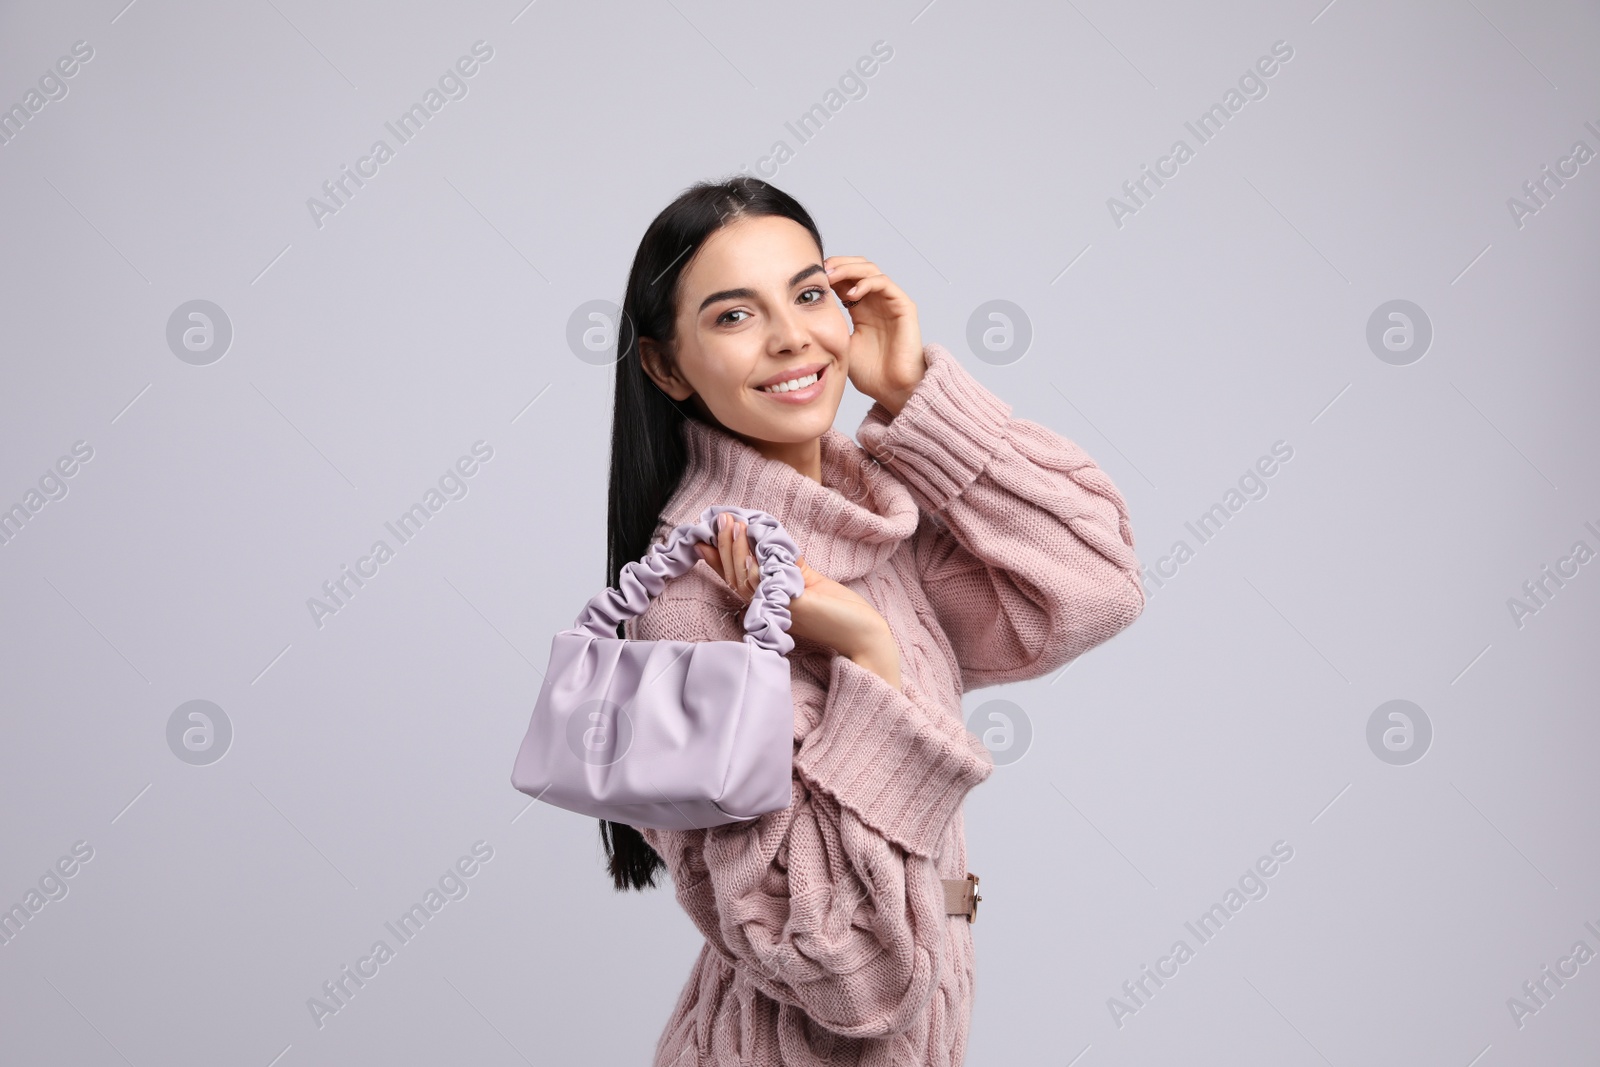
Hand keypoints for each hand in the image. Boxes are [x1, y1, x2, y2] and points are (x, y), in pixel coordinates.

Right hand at [693, 516, 900, 685]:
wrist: (861, 631)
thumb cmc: (837, 608)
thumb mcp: (804, 578)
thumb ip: (783, 563)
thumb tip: (766, 537)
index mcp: (767, 600)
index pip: (736, 577)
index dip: (718, 558)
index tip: (704, 535)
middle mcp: (767, 606)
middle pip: (734, 575)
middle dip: (724, 545)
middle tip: (721, 519)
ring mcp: (776, 607)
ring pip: (744, 576)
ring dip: (735, 548)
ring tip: (733, 523)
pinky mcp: (790, 605)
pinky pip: (763, 581)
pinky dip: (752, 560)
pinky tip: (750, 542)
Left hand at [824, 256, 925, 416]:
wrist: (892, 389)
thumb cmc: (870, 373)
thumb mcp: (839, 345)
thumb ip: (827, 327)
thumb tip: (801, 315)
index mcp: (861, 308)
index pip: (845, 278)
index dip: (829, 273)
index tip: (811, 278)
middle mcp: (876, 301)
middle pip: (857, 267)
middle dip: (838, 264)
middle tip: (820, 271)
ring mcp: (891, 302)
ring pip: (870, 270)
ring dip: (849, 269)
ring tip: (831, 277)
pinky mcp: (904, 306)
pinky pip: (884, 283)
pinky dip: (866, 282)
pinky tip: (850, 293)